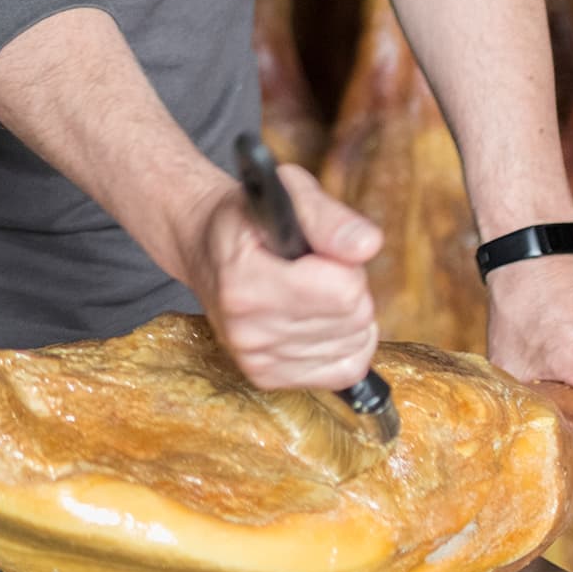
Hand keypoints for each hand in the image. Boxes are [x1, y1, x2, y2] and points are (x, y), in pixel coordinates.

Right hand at [187, 164, 382, 391]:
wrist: (205, 247)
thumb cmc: (250, 218)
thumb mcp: (287, 193)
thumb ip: (329, 218)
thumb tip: (367, 245)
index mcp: (244, 281)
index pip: (342, 291)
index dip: (346, 264)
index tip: (321, 251)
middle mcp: (245, 329)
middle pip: (353, 317)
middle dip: (348, 287)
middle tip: (316, 268)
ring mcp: (255, 359)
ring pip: (354, 343)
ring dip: (346, 315)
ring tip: (312, 291)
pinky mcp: (267, 378)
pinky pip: (346, 370)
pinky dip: (346, 344)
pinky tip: (321, 321)